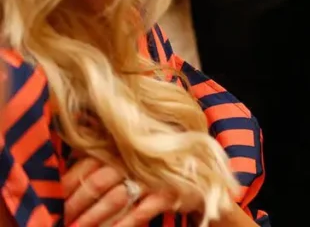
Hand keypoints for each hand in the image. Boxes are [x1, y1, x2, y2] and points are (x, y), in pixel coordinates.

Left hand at [63, 157, 203, 226]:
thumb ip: (104, 160)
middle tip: (61, 222)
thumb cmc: (156, 169)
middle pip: (97, 183)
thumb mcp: (131, 159)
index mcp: (123, 147)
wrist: (201, 175)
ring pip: (115, 199)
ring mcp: (153, 176)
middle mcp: (136, 159)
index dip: (67, 184)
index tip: (52, 201)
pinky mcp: (168, 192)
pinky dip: (122, 224)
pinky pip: (140, 211)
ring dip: (94, 219)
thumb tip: (68, 171)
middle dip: (76, 206)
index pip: (87, 165)